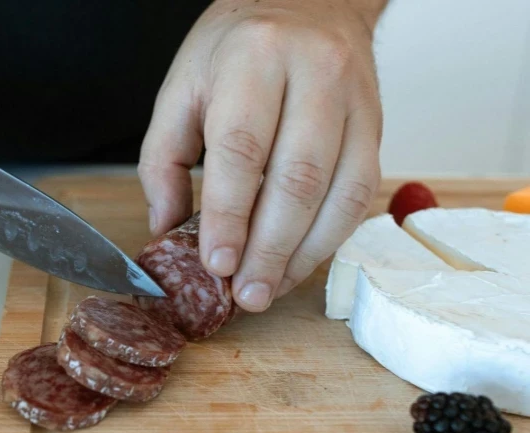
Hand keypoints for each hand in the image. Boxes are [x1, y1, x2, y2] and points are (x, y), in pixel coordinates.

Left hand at [139, 0, 383, 311]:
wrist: (309, 3)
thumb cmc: (238, 49)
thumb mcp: (182, 88)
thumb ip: (164, 159)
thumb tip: (167, 228)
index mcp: (253, 59)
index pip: (242, 148)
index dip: (230, 215)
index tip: (216, 265)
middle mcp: (313, 74)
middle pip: (296, 177)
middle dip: (268, 248)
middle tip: (245, 294)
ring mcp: (355, 100)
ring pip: (338, 191)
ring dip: (303, 254)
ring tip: (270, 289)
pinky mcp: (377, 126)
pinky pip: (361, 193)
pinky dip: (330, 238)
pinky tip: (300, 262)